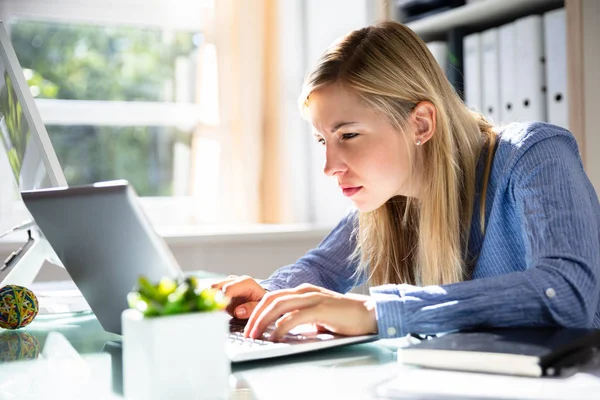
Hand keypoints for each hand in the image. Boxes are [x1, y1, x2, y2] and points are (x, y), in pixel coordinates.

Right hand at [211, 275, 266, 318]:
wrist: (262, 298)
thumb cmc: (261, 302)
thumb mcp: (261, 306)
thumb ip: (251, 309)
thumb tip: (237, 311)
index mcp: (246, 282)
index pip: (228, 289)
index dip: (221, 300)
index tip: (218, 310)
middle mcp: (235, 280)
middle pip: (217, 287)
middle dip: (214, 299)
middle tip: (215, 311)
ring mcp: (228, 282)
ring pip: (212, 289)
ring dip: (212, 299)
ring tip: (216, 310)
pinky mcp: (223, 287)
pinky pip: (212, 292)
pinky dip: (212, 299)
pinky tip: (215, 307)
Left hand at [244, 283, 377, 340]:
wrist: (369, 314)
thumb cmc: (343, 318)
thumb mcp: (317, 316)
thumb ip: (300, 318)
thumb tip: (281, 331)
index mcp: (303, 291)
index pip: (272, 297)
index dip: (257, 310)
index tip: (249, 326)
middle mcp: (305, 291)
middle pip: (271, 299)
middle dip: (255, 316)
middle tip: (248, 332)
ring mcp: (313, 298)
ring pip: (279, 305)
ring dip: (263, 321)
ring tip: (256, 335)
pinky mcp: (321, 308)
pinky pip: (294, 317)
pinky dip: (281, 327)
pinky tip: (276, 337)